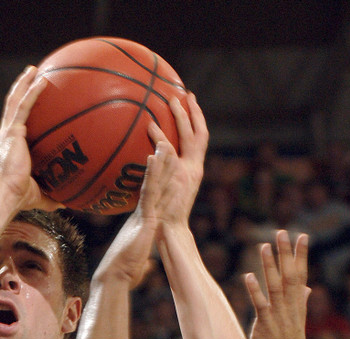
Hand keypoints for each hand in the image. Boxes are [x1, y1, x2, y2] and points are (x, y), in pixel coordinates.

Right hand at [0, 66, 61, 211]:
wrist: (7, 195)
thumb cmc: (19, 198)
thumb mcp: (40, 195)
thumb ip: (52, 197)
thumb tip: (67, 202)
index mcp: (10, 147)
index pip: (15, 123)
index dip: (22, 109)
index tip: (31, 99)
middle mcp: (6, 136)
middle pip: (13, 105)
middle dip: (21, 89)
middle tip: (32, 75)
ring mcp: (8, 132)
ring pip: (15, 100)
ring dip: (24, 83)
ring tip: (33, 70)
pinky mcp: (12, 131)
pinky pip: (23, 107)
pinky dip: (32, 92)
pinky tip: (42, 81)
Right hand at [93, 133, 177, 288]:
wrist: (115, 277)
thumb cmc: (123, 274)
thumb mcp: (138, 266)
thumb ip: (144, 262)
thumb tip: (149, 266)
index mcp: (140, 223)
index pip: (151, 198)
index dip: (156, 183)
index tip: (160, 168)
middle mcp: (140, 214)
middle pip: (153, 185)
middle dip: (160, 166)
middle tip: (164, 144)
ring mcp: (142, 213)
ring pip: (153, 183)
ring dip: (160, 163)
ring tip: (165, 142)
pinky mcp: (144, 217)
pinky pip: (150, 191)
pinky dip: (152, 174)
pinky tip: (155, 157)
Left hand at [149, 92, 208, 230]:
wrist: (171, 233)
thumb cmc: (166, 216)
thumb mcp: (166, 191)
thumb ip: (162, 176)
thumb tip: (152, 163)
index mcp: (193, 171)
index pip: (199, 142)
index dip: (197, 123)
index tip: (191, 105)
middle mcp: (194, 170)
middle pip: (199, 135)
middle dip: (194, 113)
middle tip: (186, 94)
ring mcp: (187, 174)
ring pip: (187, 140)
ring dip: (180, 119)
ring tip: (170, 101)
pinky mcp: (176, 179)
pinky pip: (168, 156)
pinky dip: (161, 142)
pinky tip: (151, 129)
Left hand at [245, 231, 309, 338]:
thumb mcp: (294, 329)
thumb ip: (299, 307)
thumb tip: (307, 288)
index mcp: (296, 312)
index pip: (300, 278)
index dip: (300, 257)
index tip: (302, 237)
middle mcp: (290, 313)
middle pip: (290, 278)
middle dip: (286, 254)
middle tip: (282, 232)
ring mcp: (278, 321)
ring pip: (275, 288)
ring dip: (270, 266)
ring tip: (264, 246)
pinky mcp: (265, 330)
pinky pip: (260, 307)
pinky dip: (255, 291)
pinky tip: (249, 276)